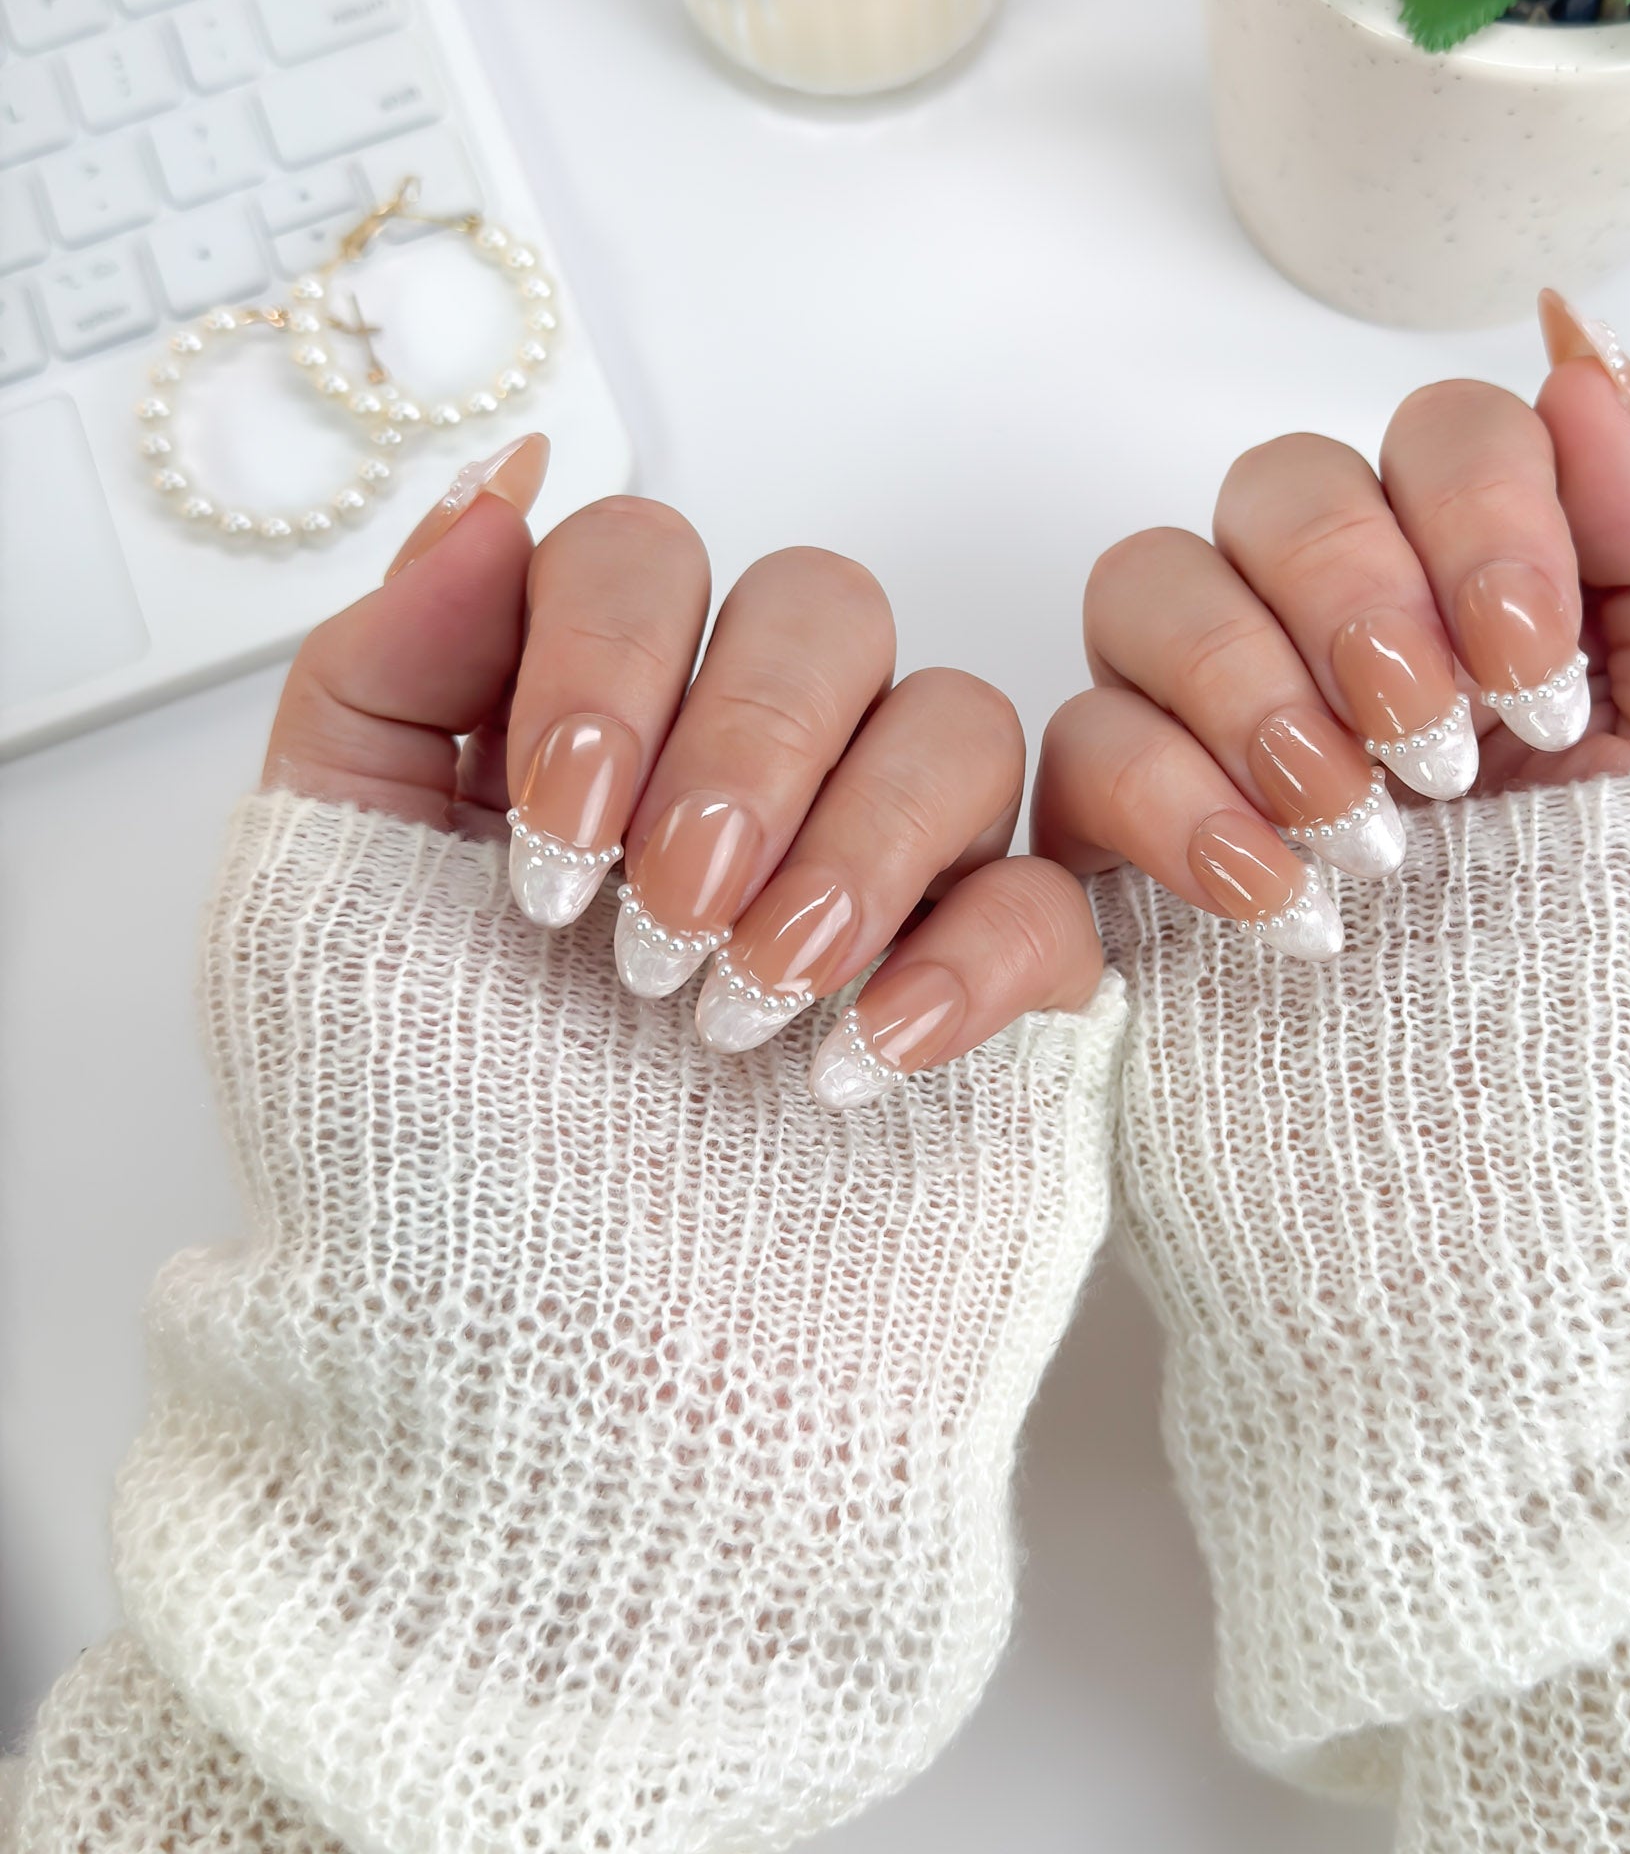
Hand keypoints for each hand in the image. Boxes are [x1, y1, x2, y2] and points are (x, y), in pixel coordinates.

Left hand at [265, 435, 1101, 1106]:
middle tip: (657, 930)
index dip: (612, 658)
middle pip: (827, 606)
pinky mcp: (994, 998)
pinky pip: (1056, 898)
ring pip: (960, 722)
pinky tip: (853, 1063)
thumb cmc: (411, 1163)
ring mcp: (878, 886)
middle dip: (743, 751)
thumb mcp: (318, 896)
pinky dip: (967, 961)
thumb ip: (387, 668)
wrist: (532, 1404)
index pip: (649, 555)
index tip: (548, 846)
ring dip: (852, 849)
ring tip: (738, 1012)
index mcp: (589, 740)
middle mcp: (743, 786)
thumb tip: (503, 480)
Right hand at [1034, 293, 1629, 957]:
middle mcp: (1343, 634)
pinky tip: (1281, 898)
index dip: (1476, 521)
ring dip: (1252, 688)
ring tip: (1364, 831)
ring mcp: (1227, 729)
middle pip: (1274, 486)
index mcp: (1486, 589)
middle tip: (1437, 749)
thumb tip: (1583, 359)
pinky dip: (1175, 803)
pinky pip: (1082, 745)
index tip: (1536, 675)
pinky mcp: (1134, 837)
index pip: (1437, 436)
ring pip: (1144, 582)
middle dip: (1354, 601)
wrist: (1572, 1161)